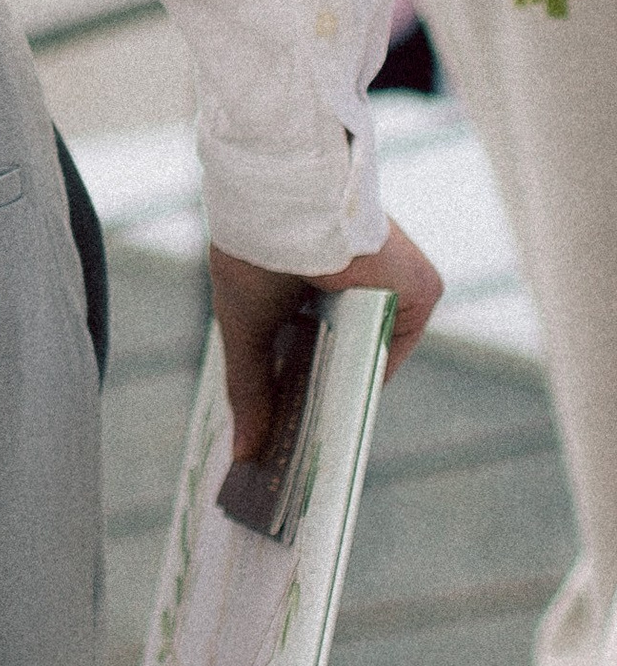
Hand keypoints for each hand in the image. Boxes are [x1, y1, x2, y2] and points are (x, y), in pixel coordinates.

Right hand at [209, 219, 442, 461]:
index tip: (280, 434)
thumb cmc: (256, 251)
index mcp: (320, 282)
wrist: (287, 209)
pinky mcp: (421, 290)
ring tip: (318, 451)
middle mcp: (364, 284)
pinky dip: (376, 383)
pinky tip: (348, 423)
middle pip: (347, 358)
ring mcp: (396, 288)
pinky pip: (398, 348)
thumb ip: (250, 389)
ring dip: (348, 399)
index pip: (318, 347)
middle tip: (296, 456)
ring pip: (372, 356)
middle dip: (321, 402)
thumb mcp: (247, 329)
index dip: (298, 389)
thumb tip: (244, 453)